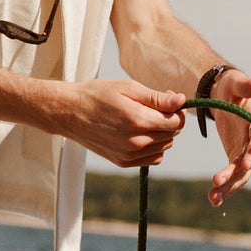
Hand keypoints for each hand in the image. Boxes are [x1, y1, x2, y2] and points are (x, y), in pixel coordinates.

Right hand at [62, 80, 185, 167]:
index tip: (168, 98)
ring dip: (161, 133)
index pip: (176, 122)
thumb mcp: (128, 88)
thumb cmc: (98, 95)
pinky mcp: (123, 162)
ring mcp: (129, 155)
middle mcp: (135, 142)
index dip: (176, 109)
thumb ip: (157, 98)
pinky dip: (153, 146)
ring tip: (143, 117)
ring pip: (164, 147)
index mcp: (138, 121)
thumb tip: (181, 101)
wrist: (70, 112)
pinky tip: (139, 132)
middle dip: (169, 119)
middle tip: (152, 104)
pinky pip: (152, 158)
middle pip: (172, 135)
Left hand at [207, 71, 250, 206]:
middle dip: (234, 174)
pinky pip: (231, 175)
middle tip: (217, 182)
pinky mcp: (235, 156)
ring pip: (239, 174)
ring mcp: (245, 151)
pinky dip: (223, 187)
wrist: (227, 93)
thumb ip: (246, 85)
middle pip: (248, 163)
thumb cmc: (233, 86)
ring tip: (213, 198)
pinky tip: (213, 200)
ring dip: (228, 187)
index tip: (245, 163)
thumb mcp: (236, 83)